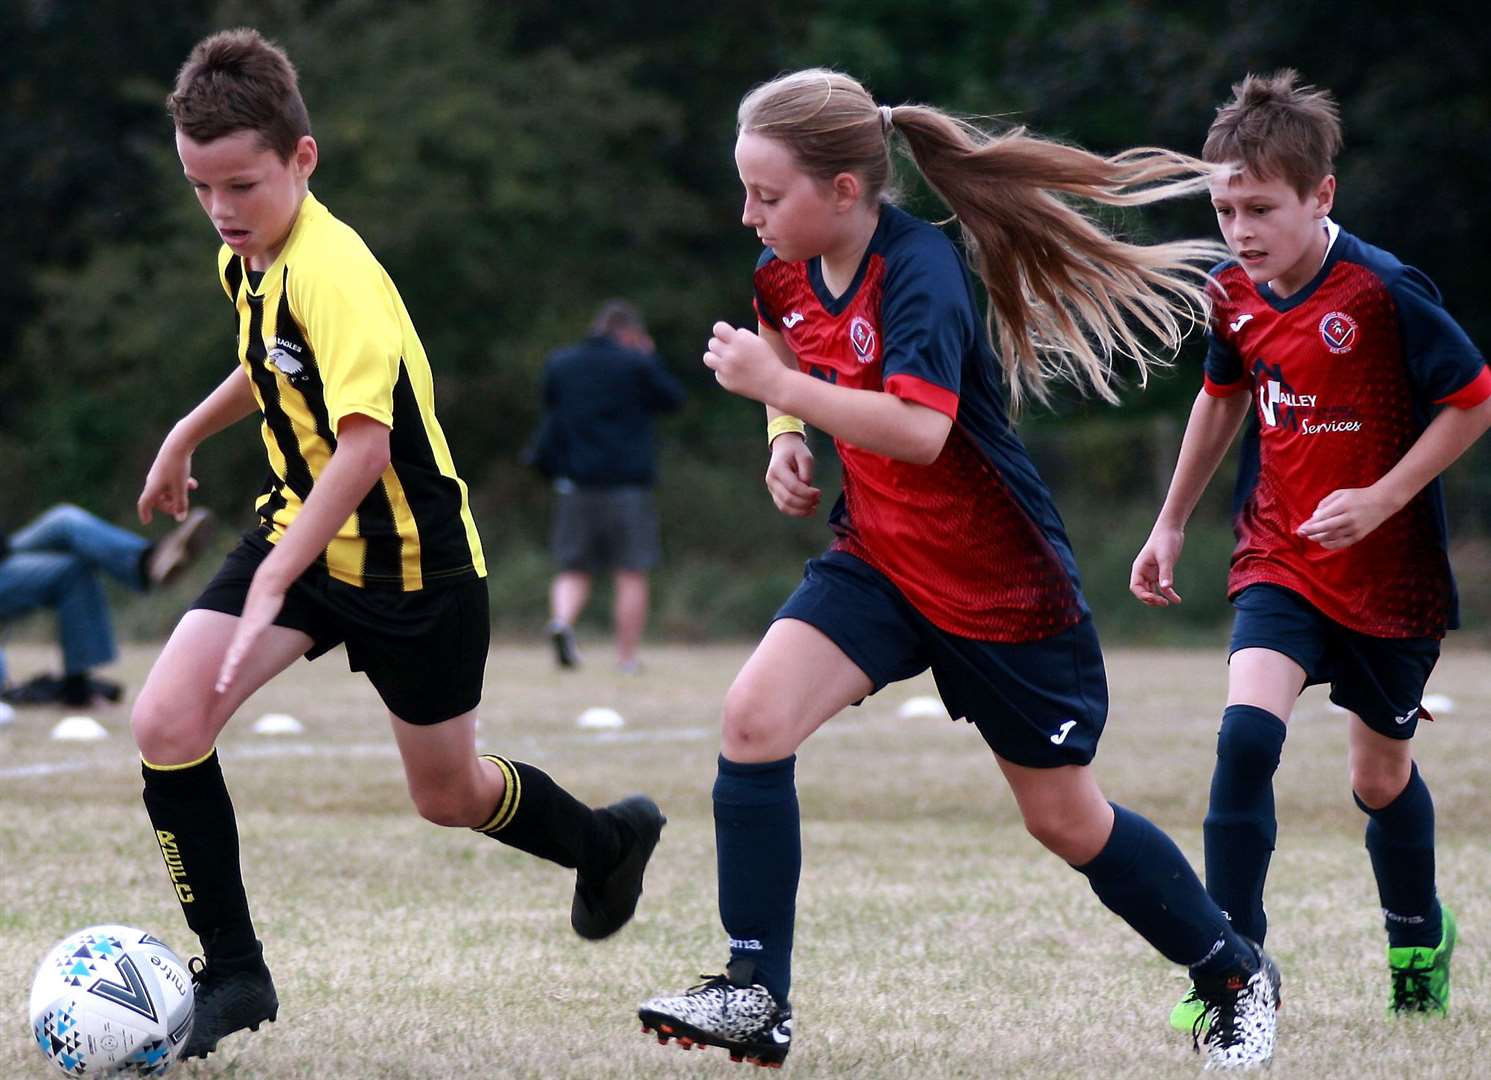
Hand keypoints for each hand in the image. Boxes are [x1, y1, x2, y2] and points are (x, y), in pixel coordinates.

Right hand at [138, 442, 198, 523]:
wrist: (178, 443)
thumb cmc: (177, 467)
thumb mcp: (181, 488)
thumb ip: (181, 504)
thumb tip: (180, 519)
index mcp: (152, 488)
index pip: (144, 504)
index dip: (145, 513)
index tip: (146, 521)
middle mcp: (152, 481)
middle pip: (157, 499)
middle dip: (168, 505)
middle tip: (180, 509)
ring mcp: (159, 474)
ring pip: (166, 490)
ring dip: (176, 495)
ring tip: (188, 492)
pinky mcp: (166, 467)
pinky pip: (171, 481)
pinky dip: (180, 485)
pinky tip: (193, 484)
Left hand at [216, 575, 286, 693]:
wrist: (265, 586)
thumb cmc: (265, 601)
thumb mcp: (262, 618)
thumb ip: (259, 626)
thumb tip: (260, 630)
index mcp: (243, 636)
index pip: (233, 657)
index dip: (228, 671)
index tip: (224, 684)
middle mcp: (242, 636)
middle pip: (232, 659)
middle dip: (226, 675)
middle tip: (220, 690)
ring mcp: (246, 632)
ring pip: (236, 654)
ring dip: (230, 669)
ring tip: (225, 683)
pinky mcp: (253, 627)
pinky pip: (245, 643)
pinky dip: (239, 654)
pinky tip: (235, 662)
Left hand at [704, 322, 784, 403]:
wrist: (775, 384)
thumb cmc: (768, 360)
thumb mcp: (757, 342)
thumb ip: (740, 337)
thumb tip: (722, 335)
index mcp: (740, 341)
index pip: (718, 328)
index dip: (721, 331)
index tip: (726, 336)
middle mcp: (731, 354)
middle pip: (712, 343)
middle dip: (720, 345)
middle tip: (729, 350)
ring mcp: (726, 369)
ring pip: (708, 358)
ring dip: (715, 357)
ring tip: (725, 360)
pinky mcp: (725, 381)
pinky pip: (717, 373)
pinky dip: (725, 373)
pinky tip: (737, 375)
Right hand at [765, 434, 820, 516]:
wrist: (783, 448)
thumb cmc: (796, 451)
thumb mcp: (805, 456)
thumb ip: (807, 472)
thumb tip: (807, 489)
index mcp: (777, 468)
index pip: (792, 486)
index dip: (807, 493)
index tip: (819, 492)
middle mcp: (771, 480)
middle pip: (788, 499)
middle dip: (805, 503)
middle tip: (818, 500)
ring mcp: (771, 488)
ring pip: (784, 507)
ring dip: (801, 511)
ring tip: (814, 508)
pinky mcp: (775, 494)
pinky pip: (784, 508)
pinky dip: (796, 512)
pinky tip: (808, 511)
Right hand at [1130, 525, 1184, 605]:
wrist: (1171, 530)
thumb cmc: (1165, 540)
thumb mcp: (1166, 557)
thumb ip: (1165, 572)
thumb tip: (1166, 588)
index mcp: (1139, 568)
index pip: (1135, 587)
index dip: (1142, 595)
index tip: (1154, 598)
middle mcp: (1144, 572)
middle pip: (1143, 591)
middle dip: (1151, 599)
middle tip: (1163, 603)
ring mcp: (1152, 573)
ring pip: (1152, 591)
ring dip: (1158, 598)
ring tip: (1167, 603)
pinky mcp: (1162, 572)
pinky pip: (1163, 587)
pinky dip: (1169, 594)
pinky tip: (1177, 600)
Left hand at [1296, 486, 1396, 549]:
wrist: (1382, 502)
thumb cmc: (1358, 496)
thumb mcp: (1340, 493)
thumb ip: (1325, 503)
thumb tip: (1314, 517)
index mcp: (1344, 505)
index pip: (1323, 517)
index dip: (1310, 525)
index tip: (1300, 529)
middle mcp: (1349, 518)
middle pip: (1326, 529)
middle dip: (1311, 533)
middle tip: (1301, 534)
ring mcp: (1355, 528)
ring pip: (1332, 538)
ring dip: (1318, 539)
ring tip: (1311, 537)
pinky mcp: (1359, 536)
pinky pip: (1341, 544)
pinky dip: (1330, 545)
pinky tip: (1322, 542)